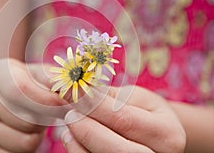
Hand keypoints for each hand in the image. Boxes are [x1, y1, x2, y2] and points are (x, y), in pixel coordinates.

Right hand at [0, 59, 66, 152]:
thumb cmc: (26, 84)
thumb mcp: (38, 74)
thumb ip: (56, 79)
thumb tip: (76, 91)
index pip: (24, 90)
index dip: (50, 101)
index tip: (68, 105)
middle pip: (28, 120)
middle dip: (46, 119)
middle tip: (49, 113)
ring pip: (25, 142)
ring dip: (38, 135)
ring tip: (35, 123)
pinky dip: (27, 148)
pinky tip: (24, 133)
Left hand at [62, 86, 185, 152]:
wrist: (161, 135)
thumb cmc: (146, 112)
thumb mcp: (134, 97)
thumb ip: (107, 96)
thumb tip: (74, 89)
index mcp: (166, 132)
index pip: (124, 120)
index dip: (92, 105)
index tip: (68, 91)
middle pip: (117, 150)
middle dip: (87, 130)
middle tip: (69, 113)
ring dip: (78, 143)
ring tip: (69, 123)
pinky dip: (78, 151)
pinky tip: (71, 137)